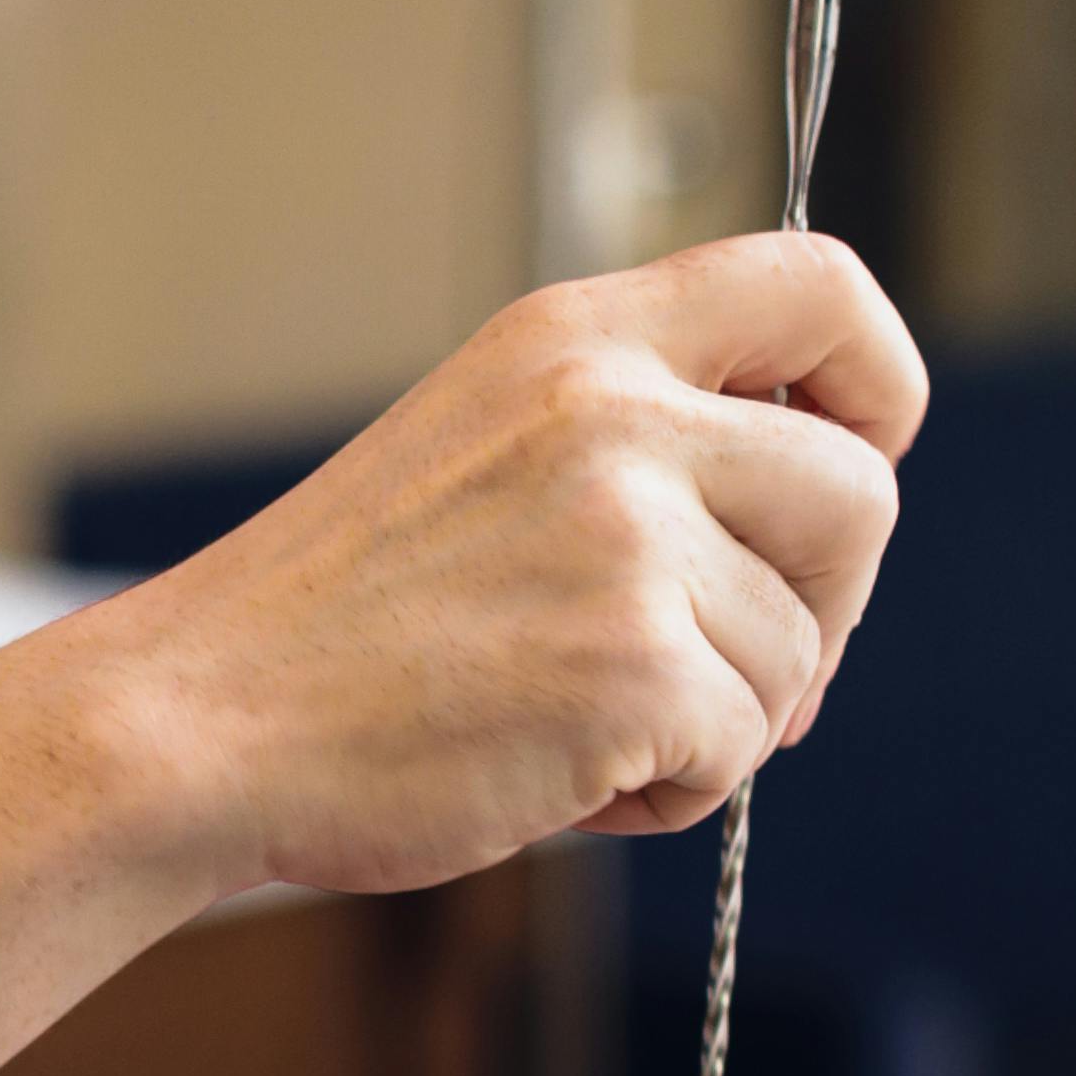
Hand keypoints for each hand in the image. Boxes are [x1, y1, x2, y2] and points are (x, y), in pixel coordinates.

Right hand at [113, 234, 928, 904]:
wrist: (200, 719)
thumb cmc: (340, 618)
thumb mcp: (488, 449)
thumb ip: (642, 445)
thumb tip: (820, 542)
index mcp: (576, 338)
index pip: (820, 283)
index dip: (876, 383)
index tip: (851, 459)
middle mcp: (615, 413)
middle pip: (860, 493)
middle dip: (826, 603)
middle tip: (727, 667)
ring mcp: (629, 538)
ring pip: (798, 650)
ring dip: (717, 719)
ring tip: (573, 722)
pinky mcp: (635, 667)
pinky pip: (740, 749)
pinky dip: (668, 791)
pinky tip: (557, 773)